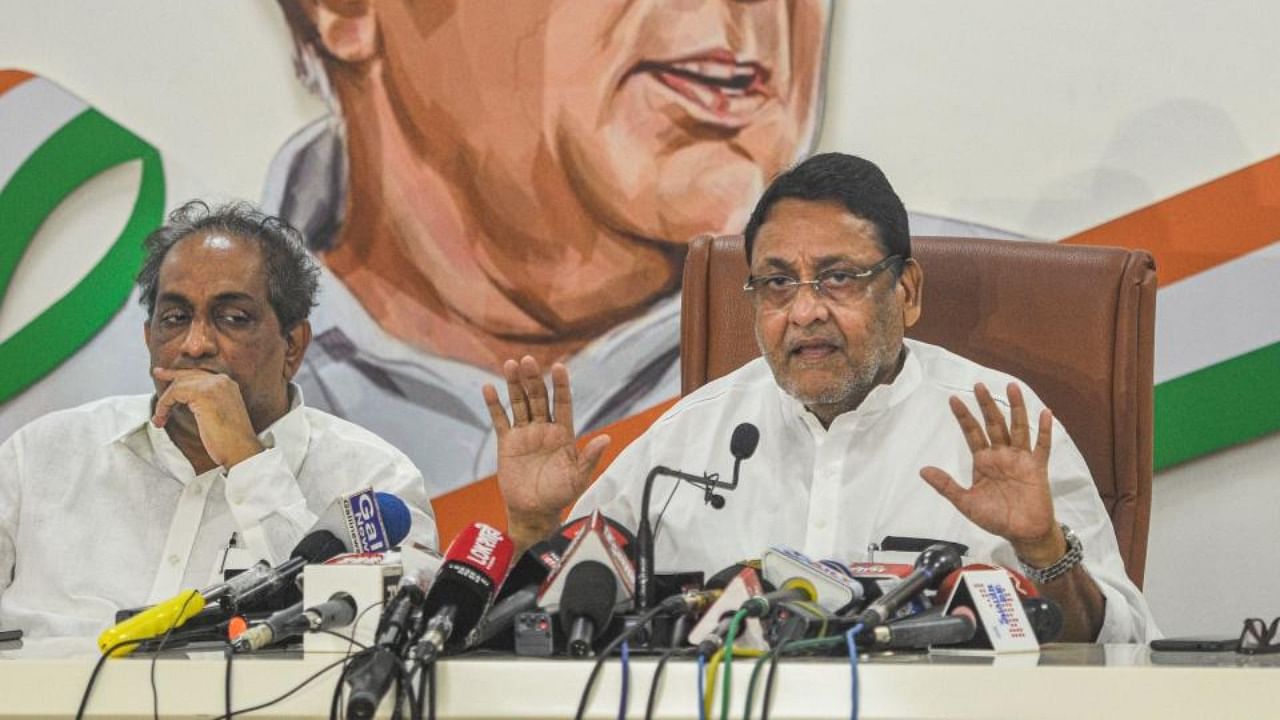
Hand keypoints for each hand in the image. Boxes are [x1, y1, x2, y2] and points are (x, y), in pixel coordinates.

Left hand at [152, 368, 263, 468]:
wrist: (241, 449)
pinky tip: (163, 417)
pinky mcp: (203, 393)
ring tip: (160, 418)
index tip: (165, 374)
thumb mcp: (218, 414)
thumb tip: (186, 400)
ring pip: (178, 384)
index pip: (199, 374)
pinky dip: (164, 405)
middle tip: (157, 375)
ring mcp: (213, 385)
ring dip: (164, 402)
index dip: (180, 374)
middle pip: (188, 375)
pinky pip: (174, 392)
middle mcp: (222, 380)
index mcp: (227, 385)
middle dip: (170, 377)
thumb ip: (205, 402)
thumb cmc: (230, 440)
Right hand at [482, 357, 609, 546]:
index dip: (561, 385)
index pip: (563, 402)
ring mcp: (525, 434)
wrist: (535, 512)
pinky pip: (500, 420)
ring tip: (510, 364)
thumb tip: (606, 439)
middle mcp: (544, 428)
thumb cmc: (560, 495)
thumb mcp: (578, 478)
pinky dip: (494, 405)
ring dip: (514, 384)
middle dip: (534, 379)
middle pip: (538, 397)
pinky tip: (488, 388)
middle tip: (528, 360)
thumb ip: (590, 458)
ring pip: (519, 403)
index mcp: (564, 433)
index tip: (559, 366)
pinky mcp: (507, 443)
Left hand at [919, 382, 1064, 565]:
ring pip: (1018, 428)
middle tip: (978, 385)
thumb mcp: (966, 503)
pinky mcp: (1037, 467)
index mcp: (983, 461)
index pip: (972, 433)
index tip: (954, 399)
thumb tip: (923, 470)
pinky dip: (1044, 430)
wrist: (1022, 533)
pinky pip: (1042, 446)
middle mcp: (1001, 455)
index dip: (964, 417)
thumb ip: (946, 486)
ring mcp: (1020, 459)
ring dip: (1016, 408)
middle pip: (994, 424)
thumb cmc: (995, 518)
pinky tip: (1045, 413)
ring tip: (1011, 387)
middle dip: (986, 405)